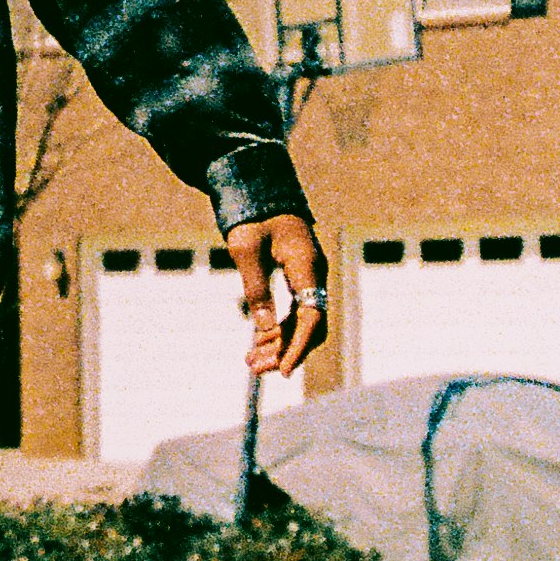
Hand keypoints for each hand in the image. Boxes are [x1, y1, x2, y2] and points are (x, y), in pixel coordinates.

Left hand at [232, 210, 329, 377]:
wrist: (258, 189)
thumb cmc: (250, 216)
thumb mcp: (244, 250)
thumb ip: (255, 288)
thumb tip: (263, 328)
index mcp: (307, 265)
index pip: (311, 317)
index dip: (298, 347)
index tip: (283, 371)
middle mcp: (314, 274)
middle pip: (310, 325)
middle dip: (285, 351)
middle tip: (255, 369)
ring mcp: (308, 277)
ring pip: (302, 322)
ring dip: (279, 344)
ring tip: (251, 362)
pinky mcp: (298, 278)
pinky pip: (295, 312)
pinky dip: (278, 329)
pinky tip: (257, 344)